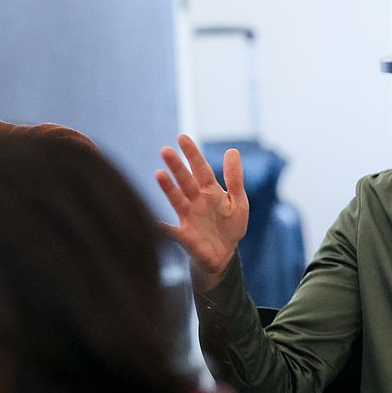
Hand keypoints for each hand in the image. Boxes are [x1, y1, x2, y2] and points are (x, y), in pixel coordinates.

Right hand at [155, 134, 248, 288]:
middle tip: (165, 150)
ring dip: (168, 188)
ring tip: (159, 174)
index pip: (200, 169)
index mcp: (210, 191)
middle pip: (185, 181)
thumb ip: (234, 178)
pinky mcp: (185, 236)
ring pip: (177, 199)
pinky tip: (153, 221)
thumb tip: (232, 150)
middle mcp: (196, 201)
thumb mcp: (238, 201)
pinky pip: (171, 230)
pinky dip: (162, 226)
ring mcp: (188, 217)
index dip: (192, 154)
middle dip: (177, 166)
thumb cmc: (229, 226)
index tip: (181, 137)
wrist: (224, 254)